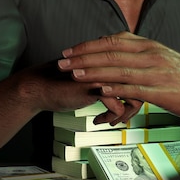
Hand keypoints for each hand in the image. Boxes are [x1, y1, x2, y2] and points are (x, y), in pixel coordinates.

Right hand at [17, 61, 131, 119]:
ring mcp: (104, 74)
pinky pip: (117, 107)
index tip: (128, 106)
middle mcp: (110, 64)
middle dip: (133, 106)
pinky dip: (111, 117)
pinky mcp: (96, 88)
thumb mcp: (91, 79)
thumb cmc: (64, 84)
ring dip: (125, 114)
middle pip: (139, 86)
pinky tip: (99, 120)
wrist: (40, 87)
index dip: (137, 94)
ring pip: (132, 97)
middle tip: (124, 117)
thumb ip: (109, 80)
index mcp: (110, 59)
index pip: (138, 75)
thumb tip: (126, 92)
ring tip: (113, 121)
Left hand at [56, 31, 179, 127]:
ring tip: (73, 74)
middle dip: (83, 57)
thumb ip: (140, 52)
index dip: (89, 45)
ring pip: (119, 70)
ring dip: (93, 72)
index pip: (114, 41)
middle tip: (62, 62)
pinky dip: (115, 89)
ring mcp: (157, 73)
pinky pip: (134, 89)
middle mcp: (152, 55)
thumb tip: (115, 47)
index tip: (69, 50)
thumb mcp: (162, 58)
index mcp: (151, 46)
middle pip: (111, 53)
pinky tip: (99, 90)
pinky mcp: (162, 92)